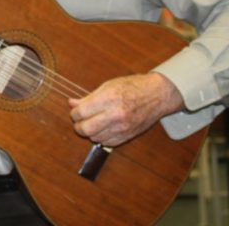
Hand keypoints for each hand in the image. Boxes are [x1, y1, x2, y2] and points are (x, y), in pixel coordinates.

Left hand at [69, 73, 183, 146]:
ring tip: (92, 123)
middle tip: (79, 120)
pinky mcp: (127, 136)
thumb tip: (71, 103)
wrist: (157, 95)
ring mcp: (122, 127)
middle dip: (78, 125)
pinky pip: (106, 143)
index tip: (76, 111)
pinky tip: (102, 129)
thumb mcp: (108, 86)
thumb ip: (89, 97)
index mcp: (109, 98)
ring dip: (89, 132)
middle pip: (85, 129)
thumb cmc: (132, 87)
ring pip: (94, 138)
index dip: (74, 113)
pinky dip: (100, 137)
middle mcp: (115, 114)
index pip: (81, 112)